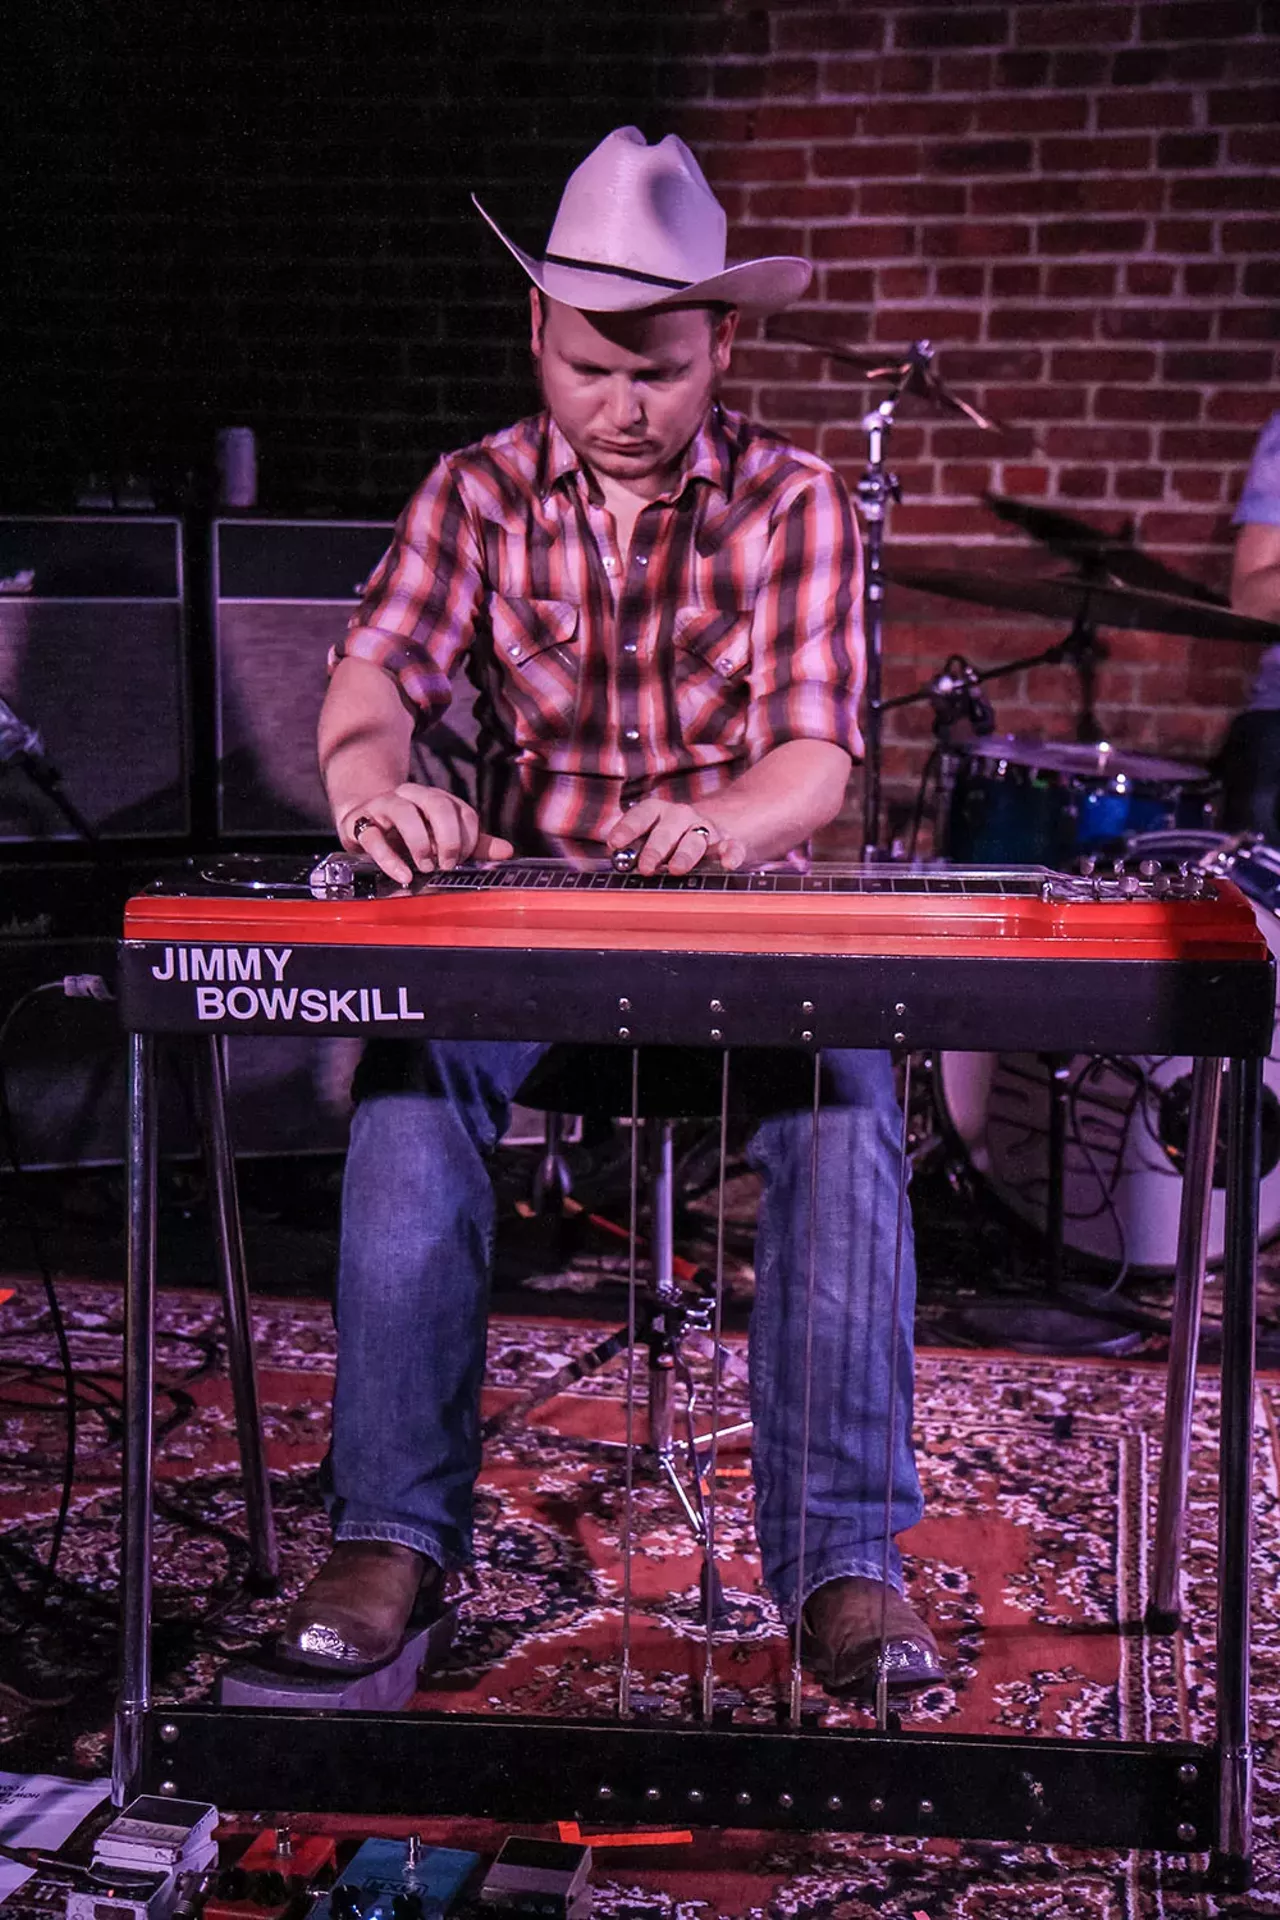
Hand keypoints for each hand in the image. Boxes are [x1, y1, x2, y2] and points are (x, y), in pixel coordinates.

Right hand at [338, 785, 513, 885]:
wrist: (362, 821)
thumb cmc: (408, 832)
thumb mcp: (440, 837)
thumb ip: (473, 845)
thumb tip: (508, 851)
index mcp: (435, 798)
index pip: (461, 811)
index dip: (467, 837)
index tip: (463, 860)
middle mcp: (412, 796)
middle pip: (437, 803)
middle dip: (448, 836)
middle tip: (449, 863)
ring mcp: (384, 806)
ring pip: (404, 813)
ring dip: (420, 842)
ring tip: (426, 866)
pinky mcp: (359, 823)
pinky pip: (373, 837)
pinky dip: (390, 859)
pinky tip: (403, 875)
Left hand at [605, 797, 744, 876]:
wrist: (723, 821)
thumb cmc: (676, 835)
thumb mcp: (655, 835)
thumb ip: (637, 847)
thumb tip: (616, 863)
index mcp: (660, 812)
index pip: (642, 814)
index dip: (628, 827)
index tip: (615, 843)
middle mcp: (682, 817)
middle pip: (668, 830)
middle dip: (655, 848)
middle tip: (645, 867)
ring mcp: (707, 829)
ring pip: (696, 839)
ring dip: (686, 854)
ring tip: (677, 869)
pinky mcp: (729, 843)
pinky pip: (732, 847)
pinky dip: (731, 854)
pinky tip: (728, 863)